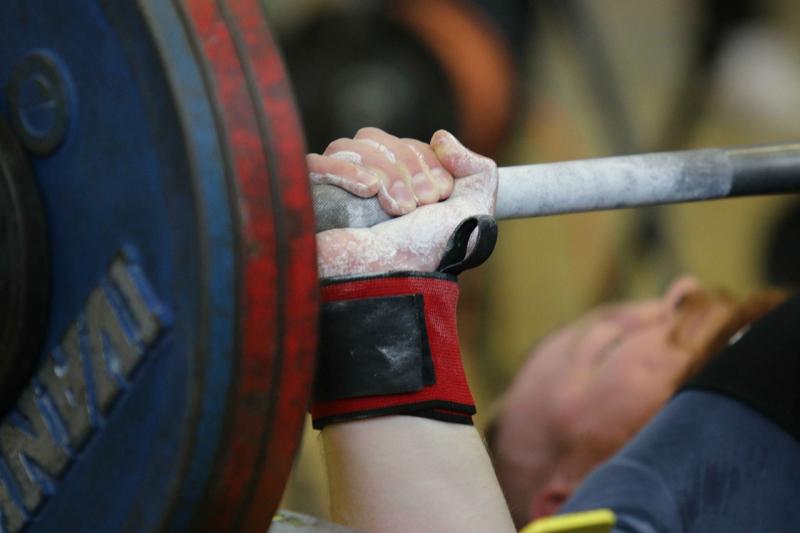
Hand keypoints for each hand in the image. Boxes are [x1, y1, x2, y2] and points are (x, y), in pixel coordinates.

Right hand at [313, 129, 497, 277]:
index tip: (436, 195)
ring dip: (383, 171)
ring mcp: (333, 190)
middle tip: (417, 205)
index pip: (404, 143)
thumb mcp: (472, 211)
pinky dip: (344, 170)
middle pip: (375, 138)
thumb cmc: (430, 253)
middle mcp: (364, 182)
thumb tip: (441, 137)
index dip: (425, 160)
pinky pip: (315, 164)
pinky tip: (368, 189)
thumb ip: (478, 169)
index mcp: (398, 182)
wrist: (396, 282)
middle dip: (405, 167)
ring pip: (348, 146)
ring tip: (396, 208)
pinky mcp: (308, 200)